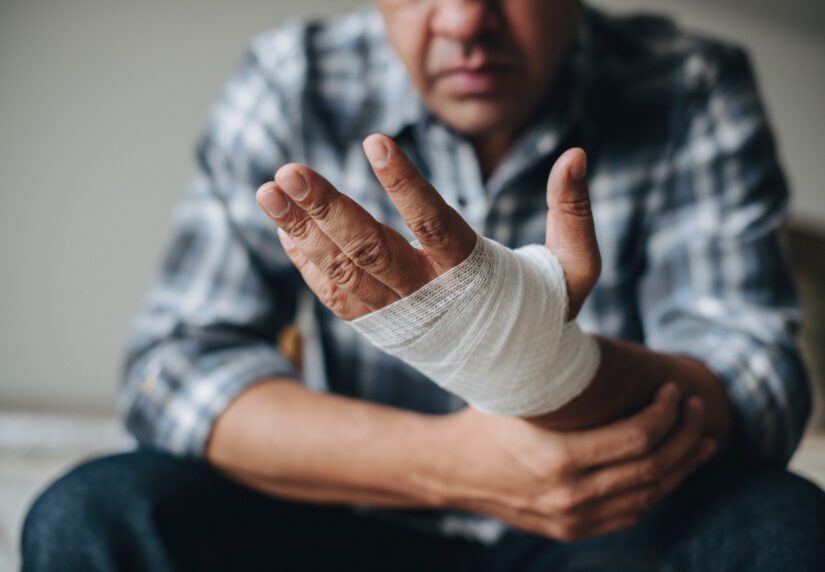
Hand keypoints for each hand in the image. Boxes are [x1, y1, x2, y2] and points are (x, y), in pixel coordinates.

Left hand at [256, 134, 600, 319]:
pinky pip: (337, 298)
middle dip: (328, 210)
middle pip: (372, 249)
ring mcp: (401, 315)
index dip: (405, 185)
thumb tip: (577, 153)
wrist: (518, 377)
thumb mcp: (576, 268)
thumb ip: (573, 213)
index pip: (436, 224)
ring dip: (303, 232)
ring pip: (344, 272)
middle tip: (289, 171)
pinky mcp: (382, 328)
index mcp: (477, 276)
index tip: (374, 143)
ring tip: (269, 191)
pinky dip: (309, 266)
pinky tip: (284, 231)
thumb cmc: (547, 311)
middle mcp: (431, 297)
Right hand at [438, 383, 716, 540]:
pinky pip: (630, 514)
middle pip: (653, 469)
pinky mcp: (572, 529)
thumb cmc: (485, 421)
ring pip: (649, 496)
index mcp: (559, 458)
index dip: (666, 414)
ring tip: (702, 440)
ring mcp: (573, 519)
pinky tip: (671, 469)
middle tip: (697, 408)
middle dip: (685, 436)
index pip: (637, 439)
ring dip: (682, 466)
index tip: (674, 390)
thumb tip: (604, 342)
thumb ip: (562, 379)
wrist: (451, 471)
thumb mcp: (519, 393)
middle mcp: (571, 496)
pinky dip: (657, 490)